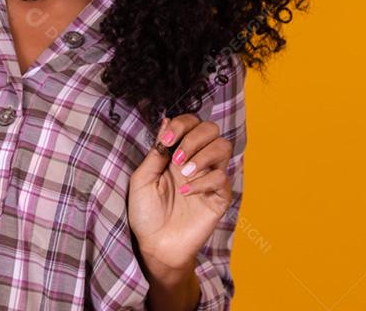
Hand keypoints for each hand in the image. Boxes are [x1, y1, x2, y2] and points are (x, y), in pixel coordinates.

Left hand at [127, 113, 233, 272]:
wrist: (155, 245)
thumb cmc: (146, 212)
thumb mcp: (142, 178)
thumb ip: (156, 152)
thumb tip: (166, 121)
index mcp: (177, 152)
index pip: (191, 123)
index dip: (182, 125)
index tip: (166, 140)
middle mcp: (196, 161)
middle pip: (211, 129)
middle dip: (194, 137)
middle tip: (176, 159)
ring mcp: (209, 178)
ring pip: (223, 147)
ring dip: (203, 155)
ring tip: (183, 172)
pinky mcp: (219, 198)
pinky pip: (221, 179)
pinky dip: (203, 181)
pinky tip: (186, 192)